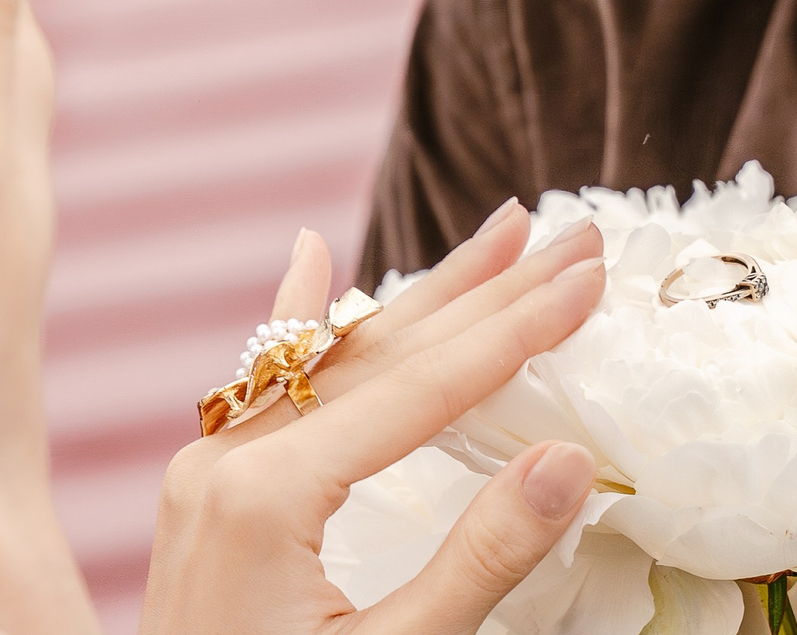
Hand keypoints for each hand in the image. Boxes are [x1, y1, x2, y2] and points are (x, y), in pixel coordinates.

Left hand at [143, 205, 607, 634]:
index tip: (591, 276)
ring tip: (499, 236)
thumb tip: (572, 459)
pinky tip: (313, 257)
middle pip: (384, 354)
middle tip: (573, 234)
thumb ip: (479, 561)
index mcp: (269, 498)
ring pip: (334, 360)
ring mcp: (208, 474)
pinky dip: (303, 323)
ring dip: (424, 297)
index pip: (424, 390)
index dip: (517, 332)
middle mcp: (227, 462)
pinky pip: (268, 386)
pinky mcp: (205, 497)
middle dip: (488, 293)